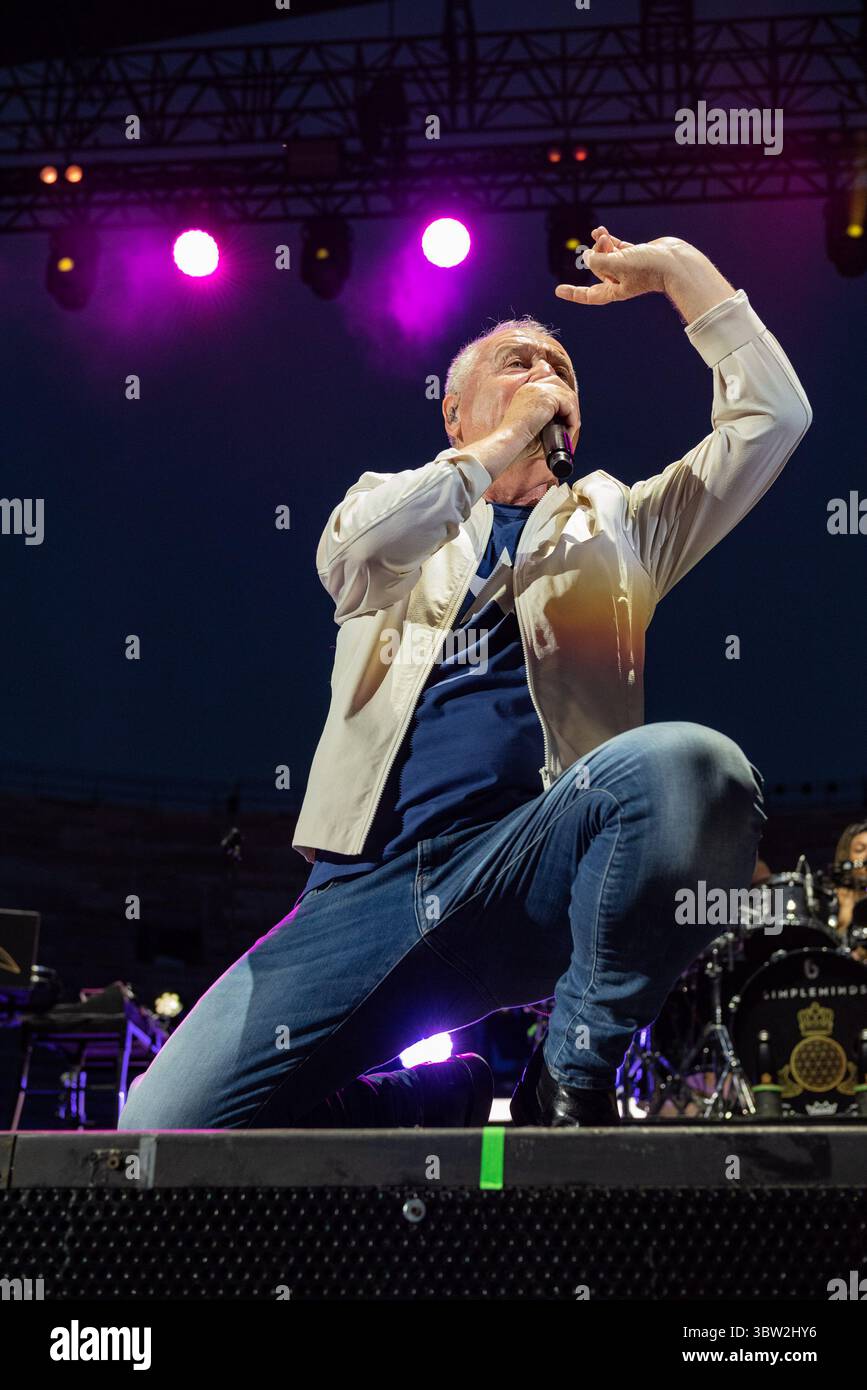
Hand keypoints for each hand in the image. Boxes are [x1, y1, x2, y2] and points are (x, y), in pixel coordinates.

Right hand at [497, 367, 579, 464]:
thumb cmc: (516, 441)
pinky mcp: (547, 397)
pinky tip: (568, 431)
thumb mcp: (533, 425)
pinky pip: (569, 405)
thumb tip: (565, 426)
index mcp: (526, 391)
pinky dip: (572, 419)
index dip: (561, 402)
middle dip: (570, 405)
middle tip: (571, 424)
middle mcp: (532, 387)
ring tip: (570, 431)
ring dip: (572, 415)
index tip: (565, 418)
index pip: (551, 387)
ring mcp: (540, 389)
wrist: (508, 441)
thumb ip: (547, 420)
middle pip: (561, 387)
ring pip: (568, 396)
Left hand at [555, 226, 734, 321]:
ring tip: (599, 233)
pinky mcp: (635, 253)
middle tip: (601, 244)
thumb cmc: (648, 268)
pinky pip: (616, 246)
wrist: (676, 261)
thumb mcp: (619, 264)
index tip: (558, 290)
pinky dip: (607, 239)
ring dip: (600, 244)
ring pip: (606, 255)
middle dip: (595, 254)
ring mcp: (628, 266)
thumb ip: (599, 261)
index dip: (574, 293)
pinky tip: (599, 231)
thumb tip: (587, 257)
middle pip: (597, 268)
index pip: (589, 295)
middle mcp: (620, 280)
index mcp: (615, 290)